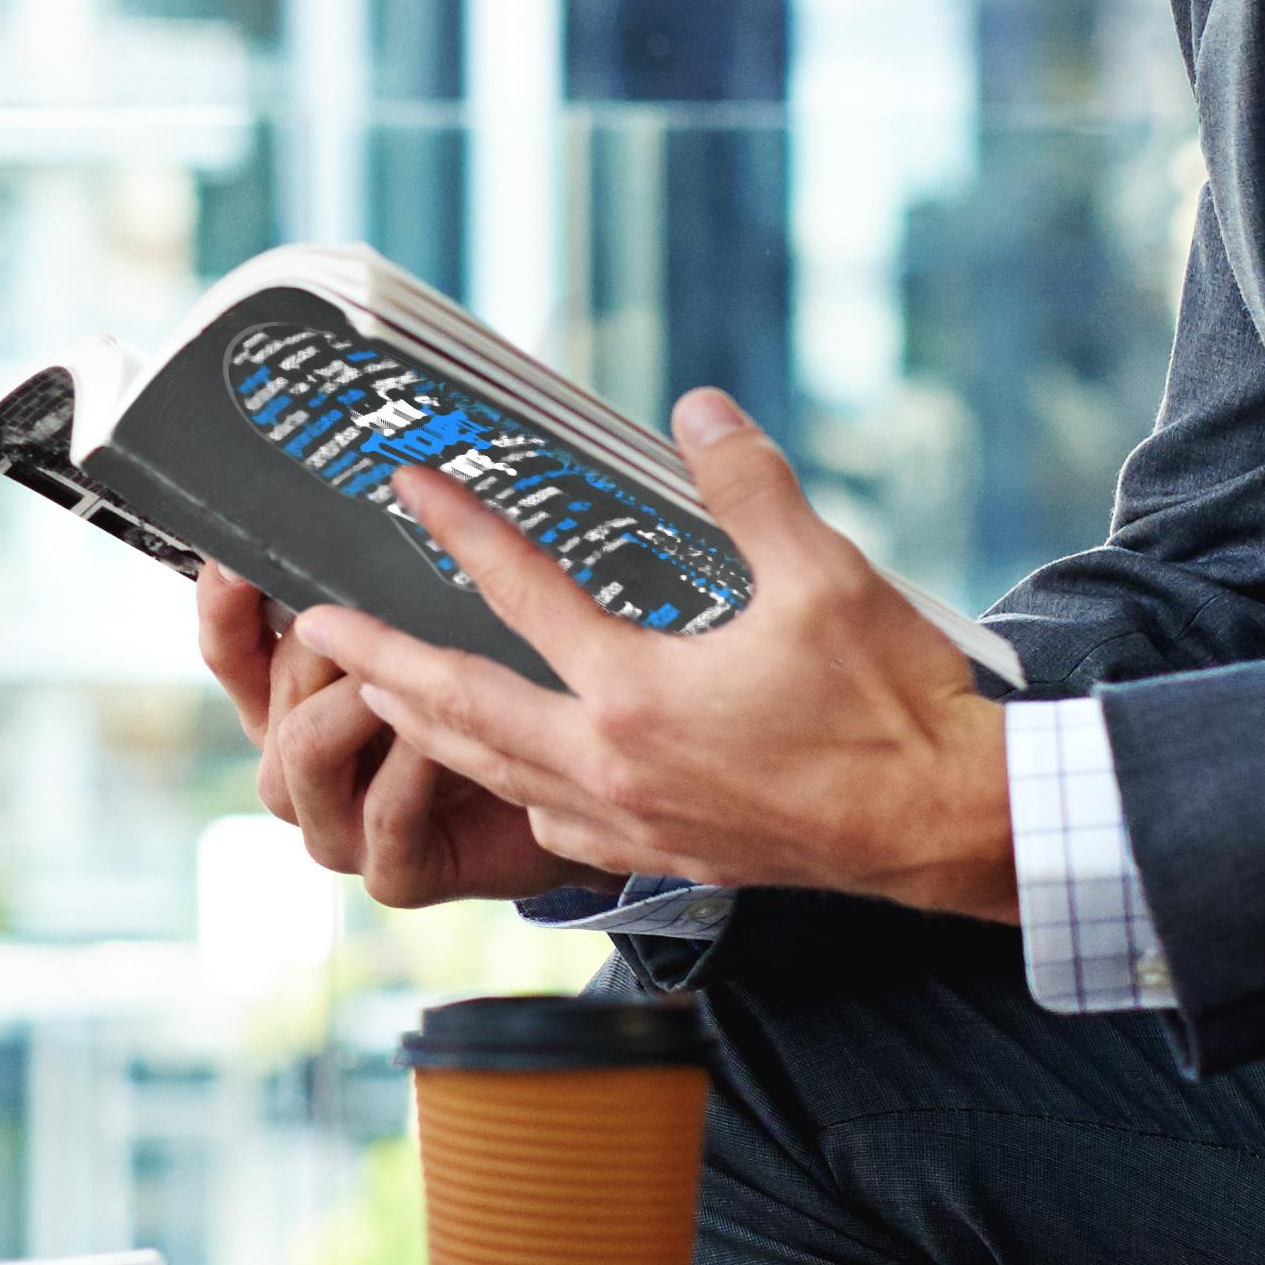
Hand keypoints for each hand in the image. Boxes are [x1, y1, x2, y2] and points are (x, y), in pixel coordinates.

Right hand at [204, 563, 578, 908]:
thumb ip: (377, 607)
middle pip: (277, 690)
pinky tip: (457, 734)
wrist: (569, 804)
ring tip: (421, 669)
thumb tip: (346, 531)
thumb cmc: (495, 712)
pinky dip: (419, 761)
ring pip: (306, 745)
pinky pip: (384, 806)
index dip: (224, 602)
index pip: (229, 651)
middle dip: (331, 639)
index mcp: (289, 709)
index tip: (240, 553)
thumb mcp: (426, 645)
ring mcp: (336, 830)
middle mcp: (296, 772)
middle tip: (386, 607)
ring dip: (364, 696)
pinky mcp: (390, 873)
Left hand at [287, 393, 1014, 921]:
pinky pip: (552, 828)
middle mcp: (611, 768)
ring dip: (430, 731)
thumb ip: (749, 486)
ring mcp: (630, 823)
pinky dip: (511, 792)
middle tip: (319, 631)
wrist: (945, 829)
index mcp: (636, 695)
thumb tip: (698, 408)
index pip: (521, 598)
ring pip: (494, 775)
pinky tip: (511, 776)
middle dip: (380, 665)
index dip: (462, 532)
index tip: (410, 488)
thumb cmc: (893, 709)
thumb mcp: (827, 574)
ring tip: (381, 697)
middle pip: (461, 710)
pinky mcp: (661, 856)